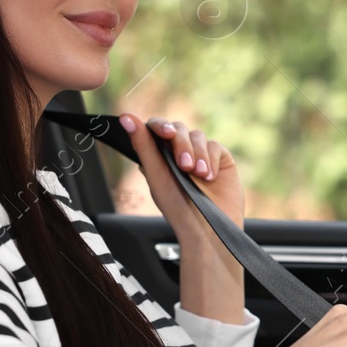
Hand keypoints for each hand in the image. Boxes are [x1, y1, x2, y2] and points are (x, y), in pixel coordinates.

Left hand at [119, 113, 242, 243]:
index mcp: (159, 155)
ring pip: (198, 136)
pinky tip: (209, 177)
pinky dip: (211, 159)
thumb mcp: (157, 175)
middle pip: (179, 129)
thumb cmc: (178, 208)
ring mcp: (200, 155)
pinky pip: (215, 146)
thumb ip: (143, 145)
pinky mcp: (220, 159)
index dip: (160, 126)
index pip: (156, 128)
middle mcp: (179, 152)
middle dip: (181, 145)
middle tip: (184, 165)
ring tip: (199, 175)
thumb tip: (126, 117)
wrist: (207, 229)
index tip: (165, 133)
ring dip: (198, 154)